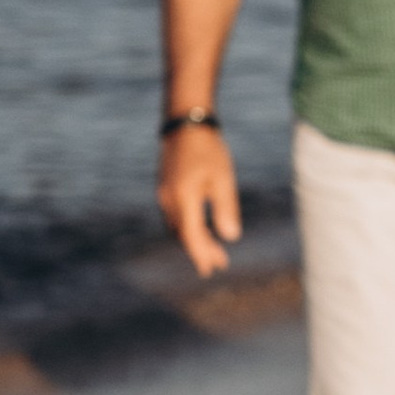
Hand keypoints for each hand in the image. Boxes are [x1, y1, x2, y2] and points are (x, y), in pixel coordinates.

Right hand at [158, 124, 242, 275]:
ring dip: (194, 239)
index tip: (212, 270)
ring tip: (215, 248)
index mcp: (183, 199)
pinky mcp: (164, 188)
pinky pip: (175, 216)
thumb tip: (230, 237)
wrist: (185, 124)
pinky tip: (202, 228)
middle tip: (220, 263)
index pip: (191, 237)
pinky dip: (188, 227)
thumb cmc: (208, 150)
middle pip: (184, 235)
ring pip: (178, 227)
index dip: (201, 255)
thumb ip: (226, 209)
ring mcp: (164, 194)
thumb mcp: (223, 179)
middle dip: (201, 250)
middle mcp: (169, 200)